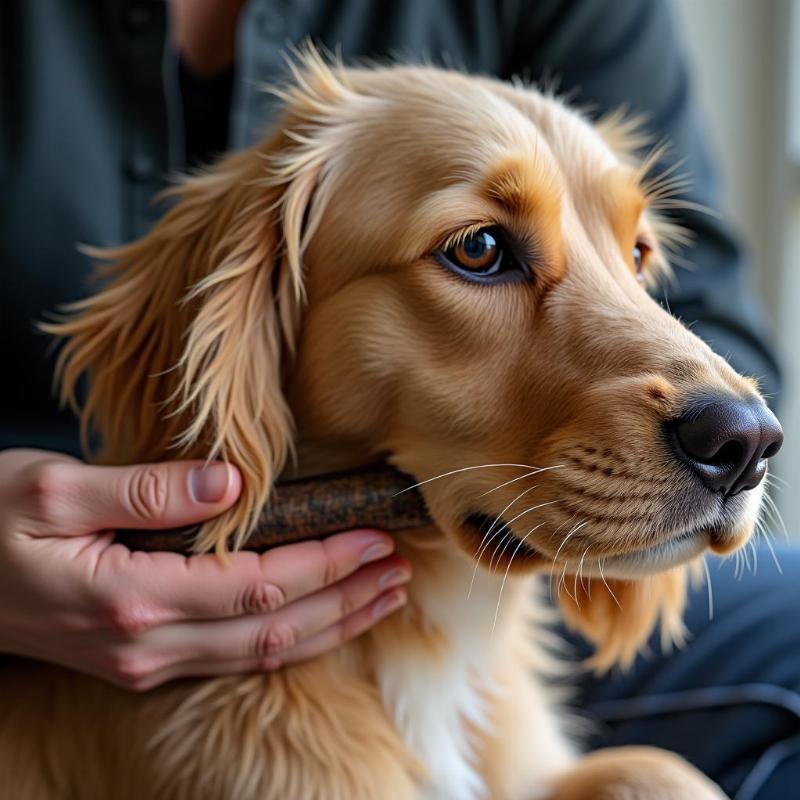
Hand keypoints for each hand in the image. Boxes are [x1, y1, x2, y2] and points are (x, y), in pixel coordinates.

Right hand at [0, 449, 408, 689]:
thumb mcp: (51, 490)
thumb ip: (145, 490)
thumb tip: (233, 482)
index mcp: (131, 598)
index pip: (260, 584)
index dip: (326, 562)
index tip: (373, 537)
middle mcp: (147, 644)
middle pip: (275, 627)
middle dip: (346, 599)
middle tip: (399, 569)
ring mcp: (146, 661)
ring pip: (263, 652)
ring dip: (330, 625)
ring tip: (382, 597)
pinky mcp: (143, 660)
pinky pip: (236, 657)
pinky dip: (291, 637)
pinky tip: (321, 618)